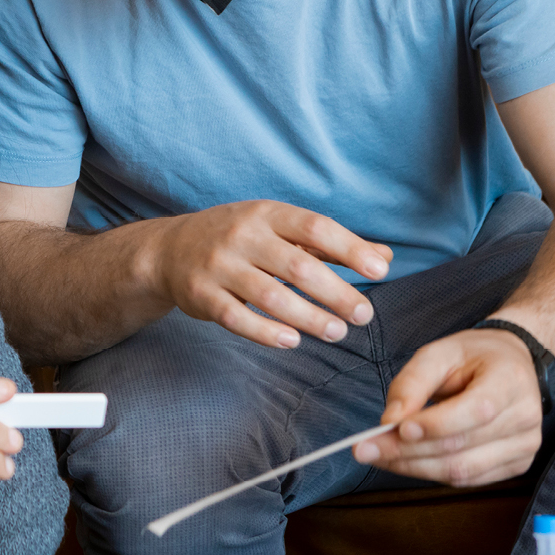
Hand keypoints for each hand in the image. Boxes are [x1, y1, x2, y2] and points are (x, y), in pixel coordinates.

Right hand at [149, 201, 392, 346]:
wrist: (170, 250)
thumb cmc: (240, 239)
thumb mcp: (279, 228)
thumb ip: (329, 244)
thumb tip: (384, 257)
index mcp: (267, 214)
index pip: (315, 227)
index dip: (350, 249)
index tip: (380, 271)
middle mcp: (242, 236)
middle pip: (298, 266)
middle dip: (336, 293)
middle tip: (363, 315)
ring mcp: (218, 266)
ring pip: (271, 296)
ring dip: (309, 318)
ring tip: (336, 333)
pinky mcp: (201, 295)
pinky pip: (238, 319)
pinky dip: (267, 333)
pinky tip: (293, 341)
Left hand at [354, 328, 544, 485]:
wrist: (512, 366)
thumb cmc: (473, 357)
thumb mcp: (438, 354)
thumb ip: (412, 383)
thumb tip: (390, 421)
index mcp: (511, 380)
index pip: (476, 411)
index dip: (435, 425)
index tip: (394, 429)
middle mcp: (525, 417)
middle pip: (461, 446)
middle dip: (407, 452)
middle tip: (365, 450)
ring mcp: (525, 446)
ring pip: (461, 470)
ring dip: (414, 467)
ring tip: (379, 456)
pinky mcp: (516, 465)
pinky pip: (467, 479)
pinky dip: (431, 472)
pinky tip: (408, 460)